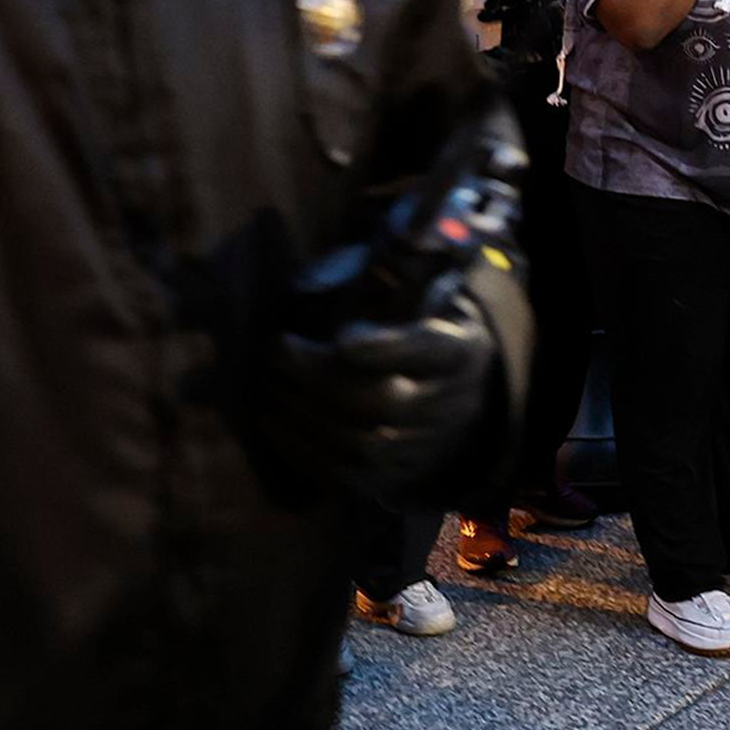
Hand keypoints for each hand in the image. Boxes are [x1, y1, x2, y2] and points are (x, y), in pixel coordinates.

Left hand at [261, 300, 500, 499]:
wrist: (463, 397)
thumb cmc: (428, 333)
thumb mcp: (428, 300)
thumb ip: (394, 284)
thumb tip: (352, 253)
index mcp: (461, 350)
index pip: (428, 349)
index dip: (387, 349)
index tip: (341, 339)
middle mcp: (451, 402)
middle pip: (390, 401)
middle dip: (325, 381)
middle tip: (278, 356)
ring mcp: (428, 445)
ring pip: (366, 443)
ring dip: (306, 419)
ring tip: (266, 392)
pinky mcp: (401, 475)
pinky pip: (352, 475)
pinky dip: (307, 454)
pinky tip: (275, 426)